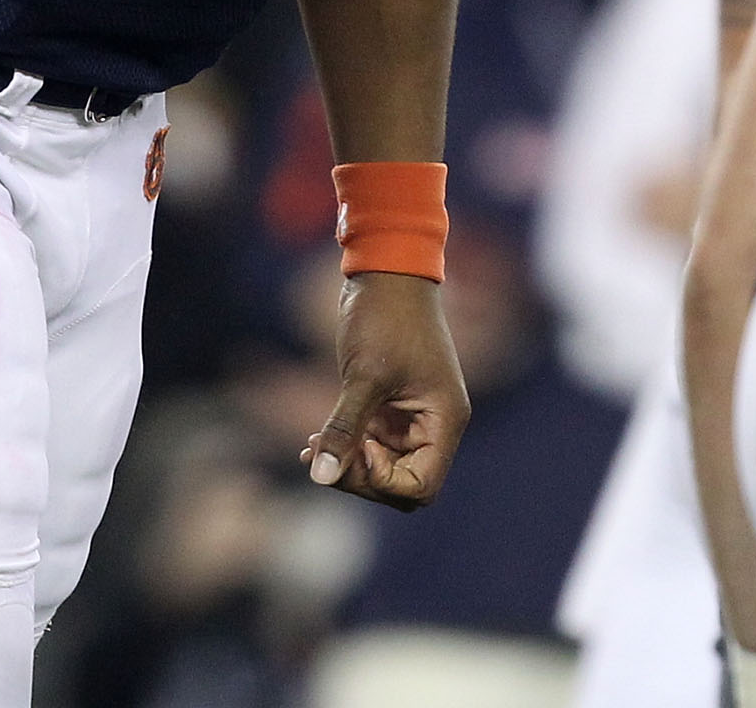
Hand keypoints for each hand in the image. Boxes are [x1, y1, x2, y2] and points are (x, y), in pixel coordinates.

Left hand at [300, 272, 469, 509]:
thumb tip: (319, 477)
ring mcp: (412, 417)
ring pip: (383, 468)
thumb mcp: (363, 376)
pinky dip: (346, 448)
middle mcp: (434, 424)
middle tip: (324, 454)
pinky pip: (371, 446)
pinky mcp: (391, 407)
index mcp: (443, 419)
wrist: (386, 269)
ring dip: (348, 465)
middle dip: (361, 478)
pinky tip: (314, 440)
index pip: (421, 485)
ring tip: (312, 448)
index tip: (355, 450)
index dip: (382, 482)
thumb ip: (344, 429)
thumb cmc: (385, 316)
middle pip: (402, 484)